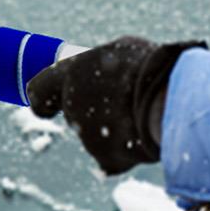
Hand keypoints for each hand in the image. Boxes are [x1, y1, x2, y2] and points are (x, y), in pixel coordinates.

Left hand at [27, 36, 205, 174]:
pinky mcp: (106, 159)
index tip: (45, 106)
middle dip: (95, 110)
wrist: (170, 101)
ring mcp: (88, 136)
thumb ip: (101, 66)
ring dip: (116, 128)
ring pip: (98, 135)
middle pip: (77, 112)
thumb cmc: (151, 68)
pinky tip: (144, 137)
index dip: (43, 99)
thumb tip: (99, 75)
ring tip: (144, 113)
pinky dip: (127, 151)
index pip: (39, 90)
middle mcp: (73, 106)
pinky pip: (114, 156)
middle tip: (123, 100)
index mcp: (72, 73)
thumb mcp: (123, 51)